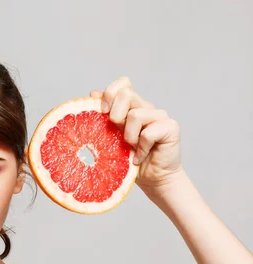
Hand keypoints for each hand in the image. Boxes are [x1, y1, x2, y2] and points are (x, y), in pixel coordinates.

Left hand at [90, 77, 182, 191]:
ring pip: (135, 115)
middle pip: (126, 94)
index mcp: (131, 107)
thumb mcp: (111, 136)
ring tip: (131, 149)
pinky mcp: (170, 127)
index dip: (110, 93)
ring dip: (129, 137)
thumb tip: (93, 93)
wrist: (152, 179)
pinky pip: (148, 133)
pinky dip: (141, 149)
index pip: (123, 84)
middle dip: (115, 116)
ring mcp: (160, 116)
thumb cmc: (128, 159)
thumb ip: (105, 115)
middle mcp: (146, 107)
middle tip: (117, 135)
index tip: (103, 112)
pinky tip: (140, 157)